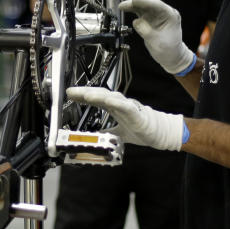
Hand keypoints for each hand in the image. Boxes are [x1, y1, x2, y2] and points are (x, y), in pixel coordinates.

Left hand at [67, 86, 183, 150]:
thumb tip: (93, 136)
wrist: (159, 133)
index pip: (95, 99)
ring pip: (112, 98)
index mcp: (114, 108)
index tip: (69, 95)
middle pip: (100, 94)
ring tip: (86, 94)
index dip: (82, 96)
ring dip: (98, 95)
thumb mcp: (117, 133)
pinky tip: (108, 101)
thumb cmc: (140, 129)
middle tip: (71, 92)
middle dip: (85, 92)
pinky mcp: (137, 114)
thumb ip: (105, 132)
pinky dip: (117, 103)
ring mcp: (128, 107)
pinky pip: (126, 106)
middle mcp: (119, 104)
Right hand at [119, 0, 195, 75]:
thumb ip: (146, 31)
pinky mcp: (151, 18)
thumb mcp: (157, 42)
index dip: (144, 2)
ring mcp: (158, 14)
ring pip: (144, 5)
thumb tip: (136, 21)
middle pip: (150, 2)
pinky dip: (134, 10)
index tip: (134, 1)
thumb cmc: (168, 50)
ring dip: (133, 5)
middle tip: (124, 5)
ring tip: (122, 6)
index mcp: (170, 15)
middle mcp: (164, 12)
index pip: (156, 5)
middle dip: (136, 2)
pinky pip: (142, 11)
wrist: (172, 56)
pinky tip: (126, 9)